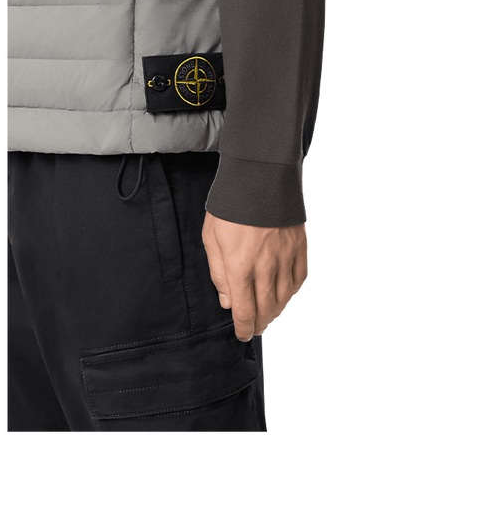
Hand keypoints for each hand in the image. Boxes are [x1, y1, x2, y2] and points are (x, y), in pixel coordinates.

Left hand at [202, 211, 308, 340]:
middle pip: (267, 308)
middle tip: (256, 327)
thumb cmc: (229, 207)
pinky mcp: (300, 247)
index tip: (242, 334)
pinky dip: (293, 290)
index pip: (245, 310)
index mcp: (239, 267)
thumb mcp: (211, 238)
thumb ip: (219, 273)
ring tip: (270, 313)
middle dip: (260, 323)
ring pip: (285, 296)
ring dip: (277, 310)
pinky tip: (286, 293)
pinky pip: (300, 277)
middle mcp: (265, 267)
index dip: (244, 327)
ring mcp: (285, 257)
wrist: (259, 177)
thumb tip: (227, 301)